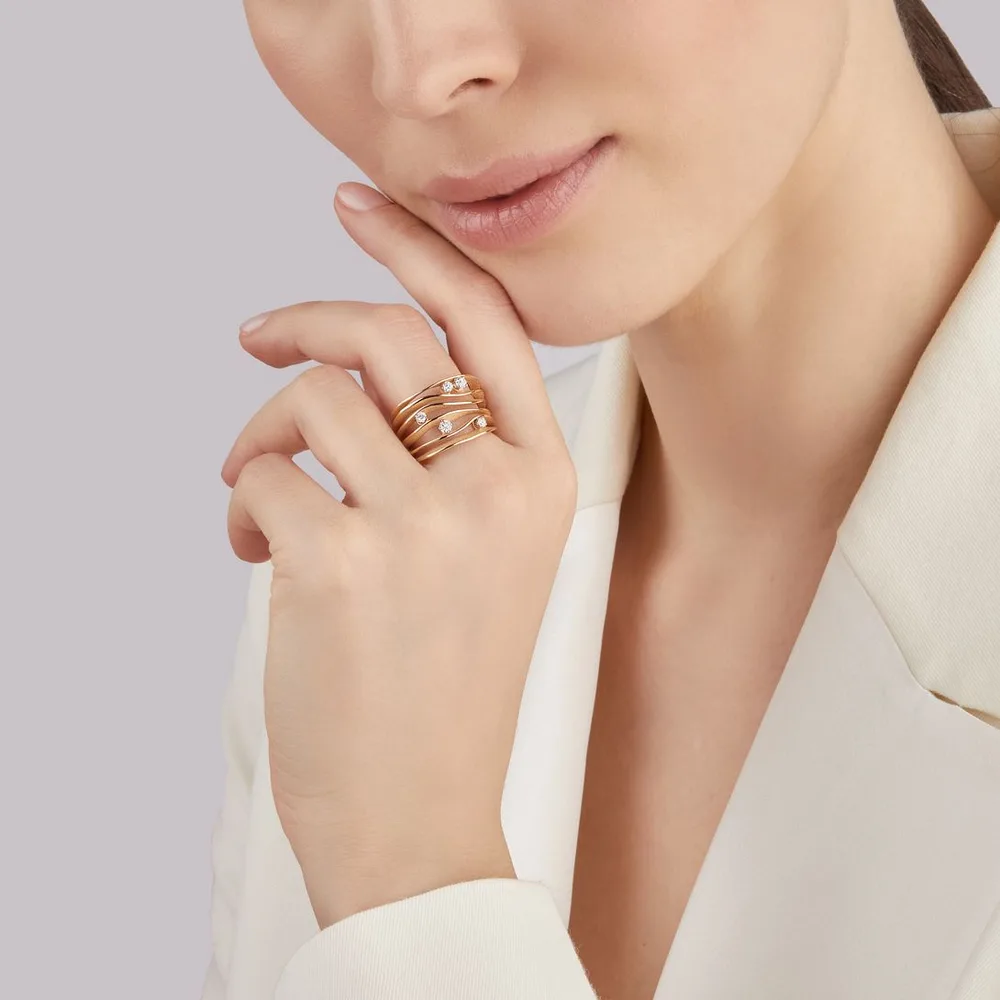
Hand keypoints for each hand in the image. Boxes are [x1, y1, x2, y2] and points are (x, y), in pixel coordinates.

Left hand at [219, 183, 577, 928]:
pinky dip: (240, 503)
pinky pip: (259, 474)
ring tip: (258, 498)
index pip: (487, 320)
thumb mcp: (489, 556)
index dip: (417, 250)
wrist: (422, 815)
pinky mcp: (341, 564)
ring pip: (308, 397)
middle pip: (383, 333)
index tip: (358, 206)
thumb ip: (450, 456)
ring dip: (260, 436)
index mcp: (544, 479)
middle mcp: (496, 488)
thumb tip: (354, 367)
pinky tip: (258, 554)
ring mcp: (423, 525)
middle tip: (254, 338)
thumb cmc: (446, 685)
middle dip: (300, 318)